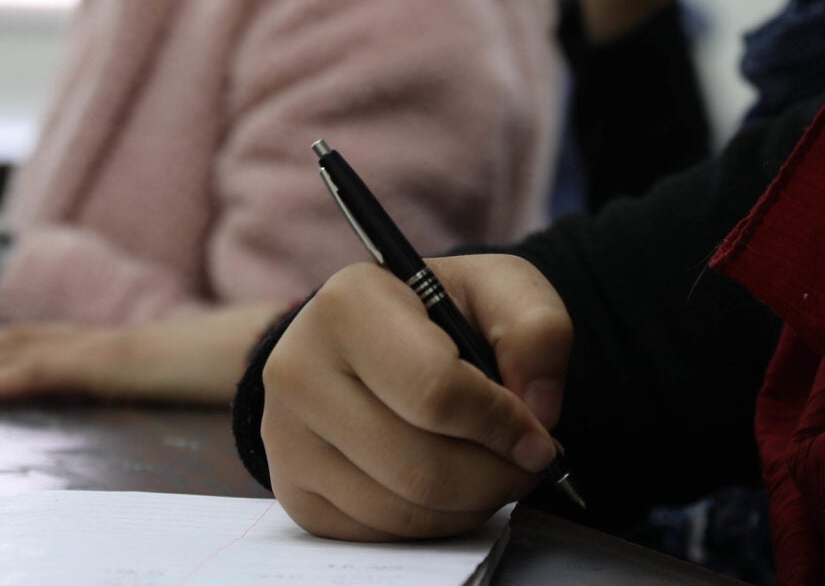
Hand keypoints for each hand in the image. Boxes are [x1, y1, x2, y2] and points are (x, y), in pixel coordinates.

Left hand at [0, 300, 285, 407]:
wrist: (236, 350)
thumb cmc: (200, 367)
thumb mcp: (150, 378)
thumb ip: (124, 381)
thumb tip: (118, 390)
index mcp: (86, 342)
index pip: (16, 342)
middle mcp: (74, 338)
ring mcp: (79, 347)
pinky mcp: (86, 364)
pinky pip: (24, 377)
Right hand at [263, 256, 569, 541]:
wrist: (375, 340)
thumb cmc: (441, 314)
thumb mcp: (499, 289)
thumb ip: (537, 330)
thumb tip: (538, 410)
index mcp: (348, 304)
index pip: (436, 391)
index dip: (502, 424)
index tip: (537, 434)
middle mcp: (299, 370)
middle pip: (422, 467)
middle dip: (495, 476)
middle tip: (525, 463)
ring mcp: (286, 438)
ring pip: (404, 511)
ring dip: (471, 503)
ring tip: (490, 468)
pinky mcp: (295, 493)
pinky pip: (381, 535)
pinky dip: (434, 523)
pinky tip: (449, 484)